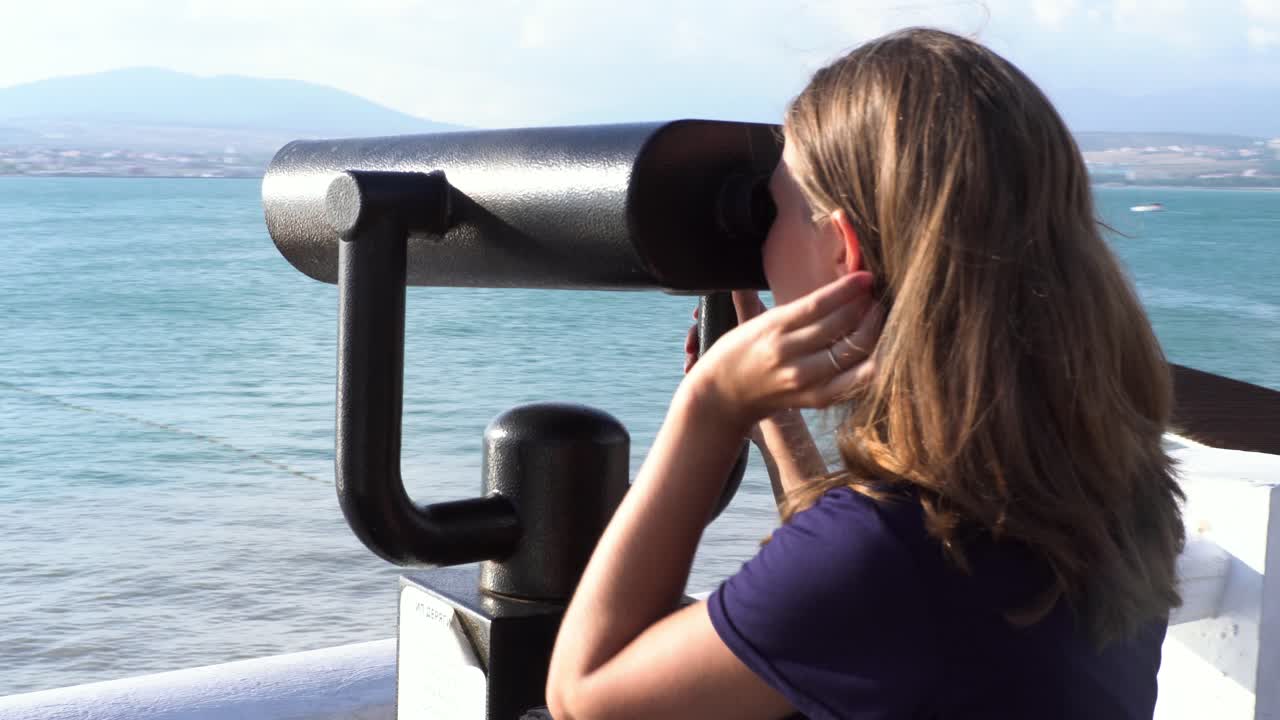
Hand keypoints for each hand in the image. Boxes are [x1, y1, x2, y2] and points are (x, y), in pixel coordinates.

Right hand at [683, 271, 882, 430]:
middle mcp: (789, 353)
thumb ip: (762, 293)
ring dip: (873, 331)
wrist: (722, 398)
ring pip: (853, 351)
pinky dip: (871, 363)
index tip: (866, 276)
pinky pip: (855, 381)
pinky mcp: (815, 399)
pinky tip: (877, 348)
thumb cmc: (735, 354)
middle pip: (841, 325)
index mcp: (772, 327)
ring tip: (877, 317)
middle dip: (865, 306)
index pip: (818, 303)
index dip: (848, 288)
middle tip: (875, 296)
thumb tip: (765, 256)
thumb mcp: (747, 320)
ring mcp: (804, 379)